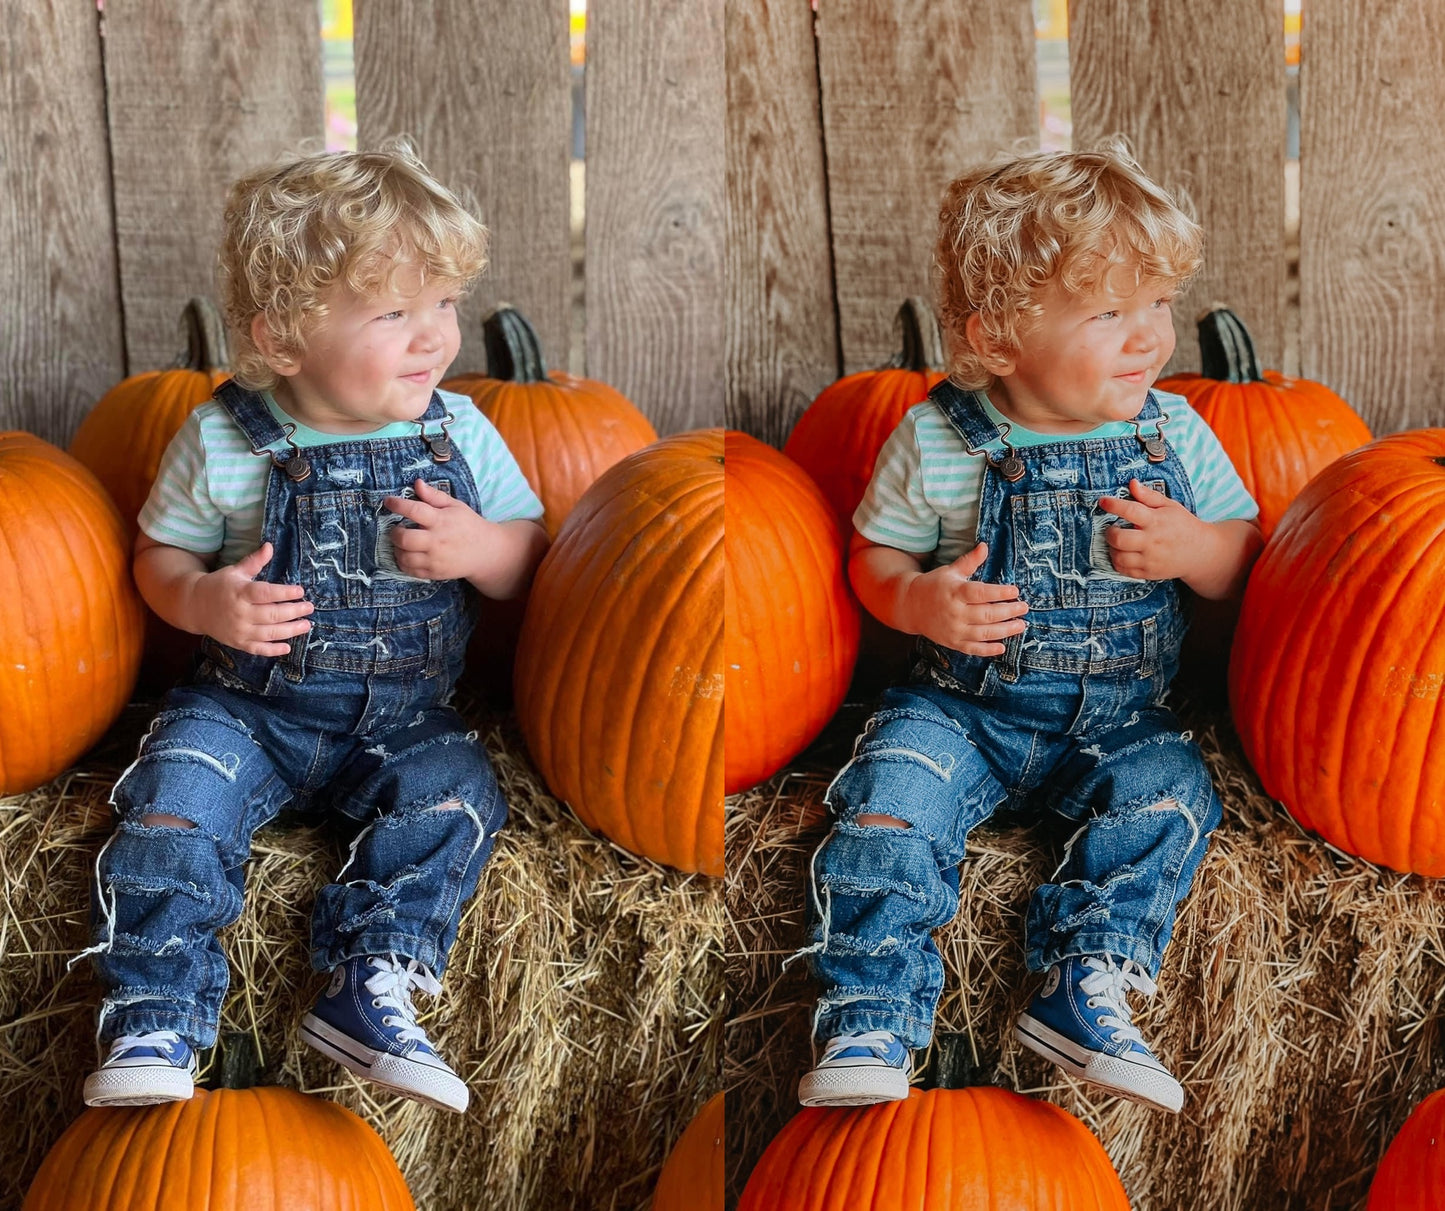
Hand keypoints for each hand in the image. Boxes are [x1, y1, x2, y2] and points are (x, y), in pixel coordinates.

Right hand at [188, 542, 312, 655]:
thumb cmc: (219, 585)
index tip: (301, 591)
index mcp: (240, 592)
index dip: (285, 593)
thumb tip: (270, 546)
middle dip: (294, 612)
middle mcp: (240, 613)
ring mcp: (239, 630)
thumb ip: (254, 561)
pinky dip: (272, 650)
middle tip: (309, 608)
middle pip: (272, 614)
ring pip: (269, 633)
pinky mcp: (237, 643)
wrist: (193, 605)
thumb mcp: (235, 571)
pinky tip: (287, 648)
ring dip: (290, 631)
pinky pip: (257, 649)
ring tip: (306, 625)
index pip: (266, 593)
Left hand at [382, 479, 488, 581]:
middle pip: (405, 539)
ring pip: (404, 557)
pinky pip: (410, 571)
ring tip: (401, 543)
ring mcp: (435, 559)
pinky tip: (407, 554)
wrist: (485, 551)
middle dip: (394, 533)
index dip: (397, 504)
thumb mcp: (455, 506)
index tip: (388, 501)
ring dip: (397, 549)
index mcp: (441, 521)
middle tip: (396, 529)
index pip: (414, 510)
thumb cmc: (468, 525)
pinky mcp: (435, 573)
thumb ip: (434, 496)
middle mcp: (437, 541)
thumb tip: (417, 483)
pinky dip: (403, 563)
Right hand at [899, 542, 1028, 655]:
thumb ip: (969, 561)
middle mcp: (954, 612)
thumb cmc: (934, 585)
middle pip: (986, 614)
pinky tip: (1002, 647)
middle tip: (1023, 608)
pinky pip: (972, 649)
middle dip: (1008, 612)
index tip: (1015, 591)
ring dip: (1005, 631)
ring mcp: (953, 629)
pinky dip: (987, 650)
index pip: (981, 593)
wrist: (909, 606)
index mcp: (955, 592)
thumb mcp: (950, 571)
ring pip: (983, 633)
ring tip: (1020, 625)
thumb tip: (985, 546)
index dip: (999, 593)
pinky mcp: (952, 642)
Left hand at [1096, 479, 1210, 581]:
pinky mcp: (1149, 573)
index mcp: (1156, 521)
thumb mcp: (1170, 506)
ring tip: (1117, 542)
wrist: (1200, 552)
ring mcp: (1150, 559)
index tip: (1103, 501)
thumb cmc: (1183, 525)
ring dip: (1112, 548)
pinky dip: (1117, 562)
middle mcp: (1152, 541)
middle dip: (1109, 532)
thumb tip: (1132, 483)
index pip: (1131, 511)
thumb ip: (1149, 496)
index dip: (1113, 505)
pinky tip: (1122, 553)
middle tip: (1112, 528)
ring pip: (1119, 557)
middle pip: (1120, 539)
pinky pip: (1124, 570)